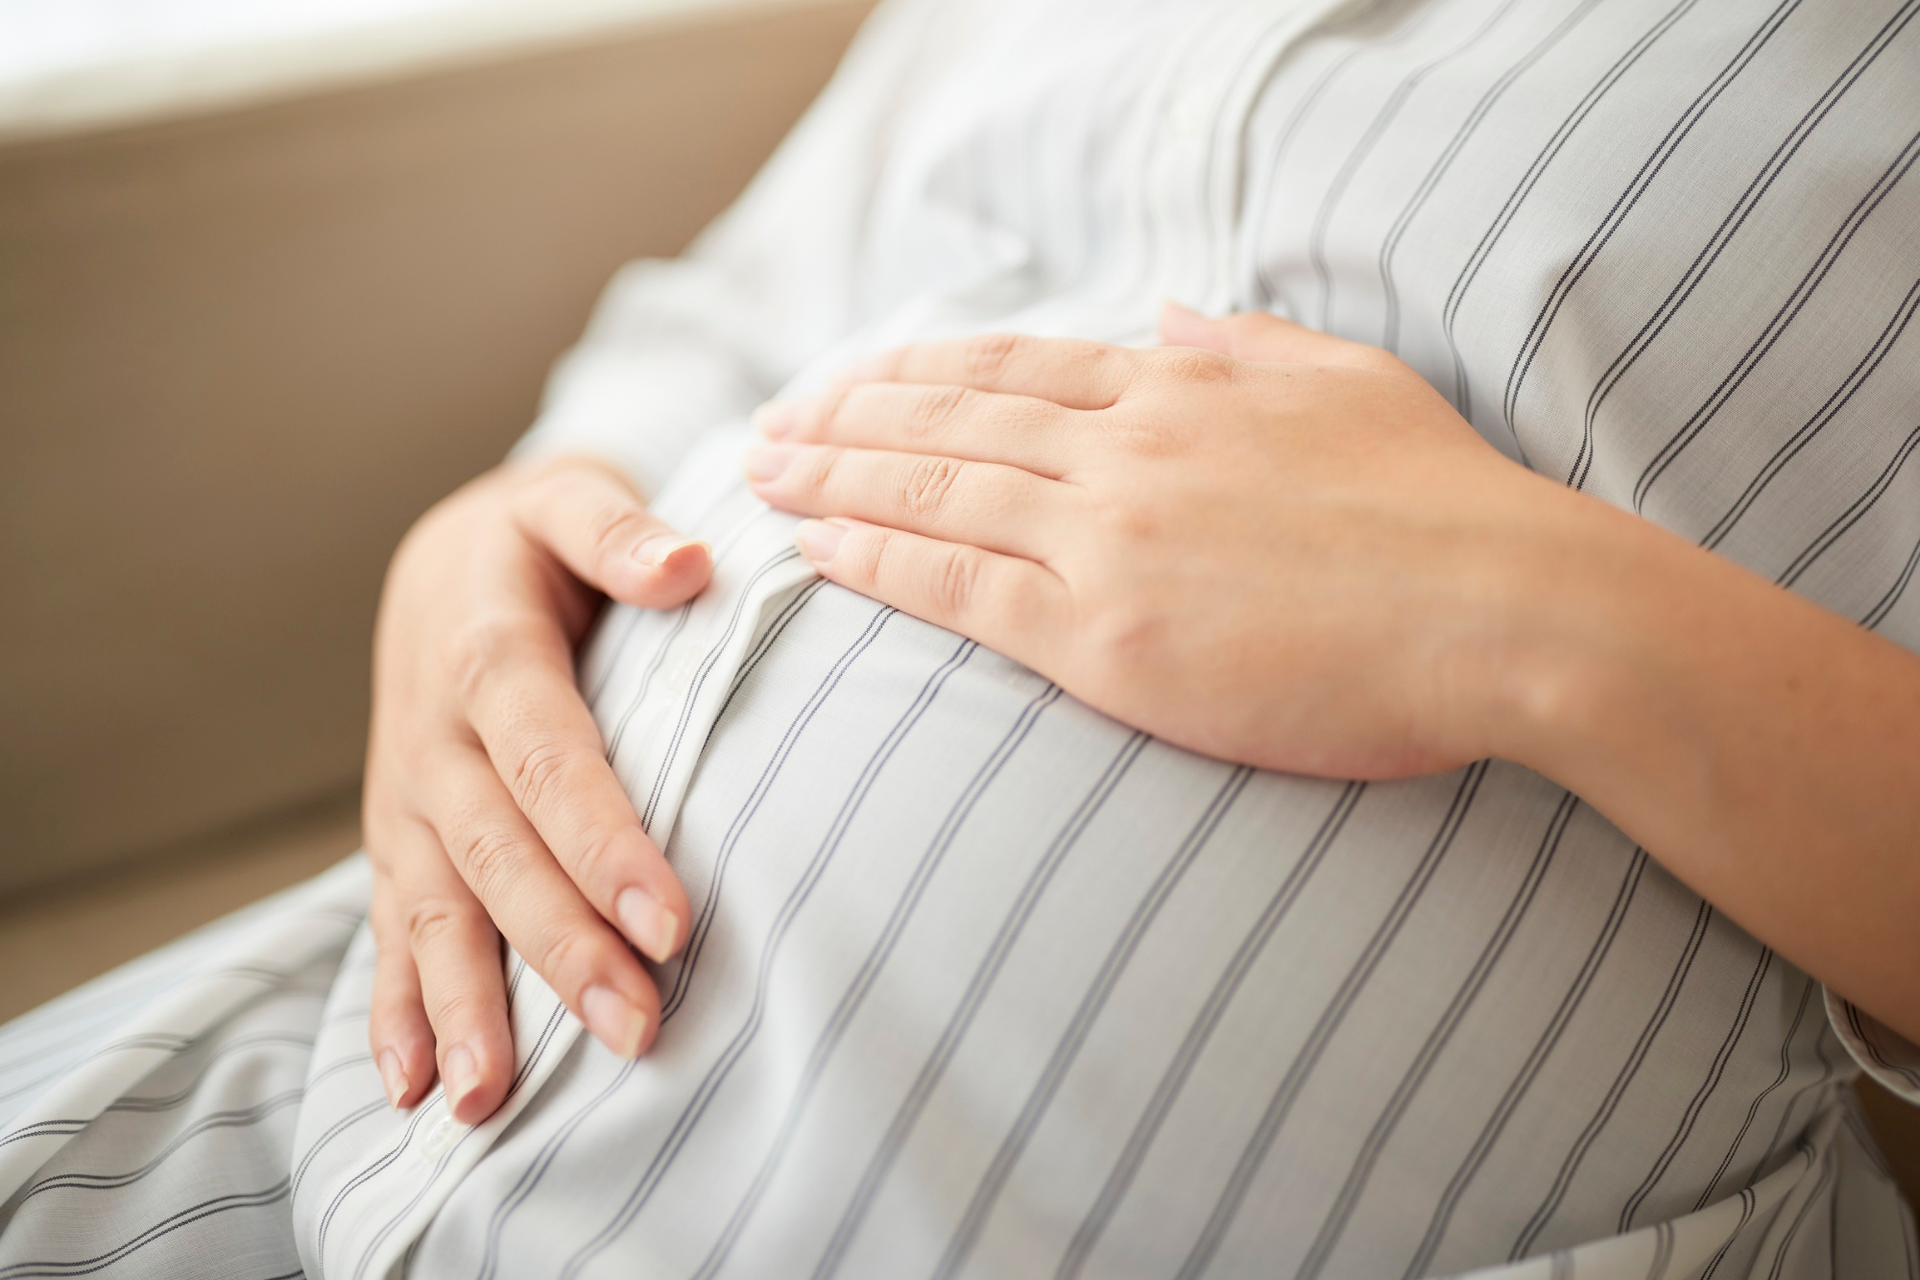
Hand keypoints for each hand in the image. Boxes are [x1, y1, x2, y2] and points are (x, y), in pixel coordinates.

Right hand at [364, 456, 707, 1121]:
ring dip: (464, 1004)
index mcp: (486, 656)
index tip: (667, 920)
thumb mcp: (568, 497)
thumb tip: (689, 566)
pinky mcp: (398, 838)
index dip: (602, 840)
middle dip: (559, 948)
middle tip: (632, 1029)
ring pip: (431, 910)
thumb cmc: (532, 538)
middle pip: (495, 854)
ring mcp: (405, 798)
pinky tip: (413, 1085)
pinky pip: (387, 927)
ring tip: (491, 1097)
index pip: (549, 759)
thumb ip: (619, 529)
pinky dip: (394, 1007)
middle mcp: (434, 740)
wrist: (442, 558)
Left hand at [744, 307, 1919, 1045]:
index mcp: (1180, 389)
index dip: (916, 373)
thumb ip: (1245, 346)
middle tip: (769, 426)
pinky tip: (814, 552)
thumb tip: (1172, 314)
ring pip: (933, 495)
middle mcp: (1124, 450)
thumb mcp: (1349, 382)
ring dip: (835, 482)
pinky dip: (875, 562)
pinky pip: (956, 587)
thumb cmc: (1450, 505)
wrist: (1510, 609)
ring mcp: (1106, 539)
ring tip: (763, 479)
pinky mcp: (1104, 637)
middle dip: (846, 420)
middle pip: (947, 422)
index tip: (852, 381)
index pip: (1011, 371)